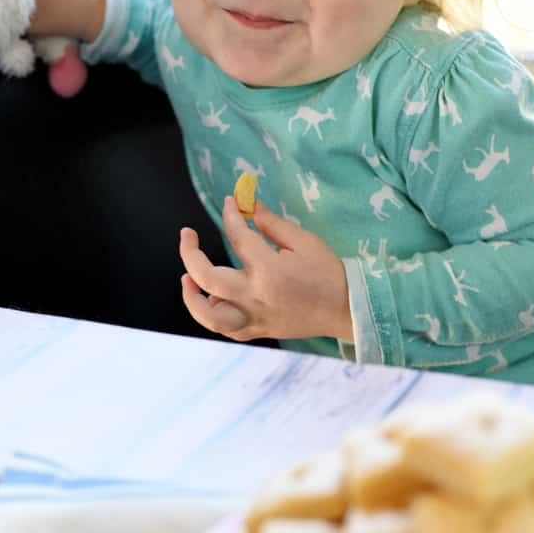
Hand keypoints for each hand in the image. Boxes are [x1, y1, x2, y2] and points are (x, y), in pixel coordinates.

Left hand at [179, 197, 352, 341]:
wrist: (346, 309)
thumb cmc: (327, 272)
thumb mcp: (304, 241)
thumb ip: (272, 224)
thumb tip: (249, 207)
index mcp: (268, 270)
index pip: (237, 237)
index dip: (230, 214)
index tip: (230, 201)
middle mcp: (255, 296)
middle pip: (207, 277)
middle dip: (190, 253)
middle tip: (187, 235)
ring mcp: (254, 317)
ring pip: (209, 315)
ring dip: (192, 297)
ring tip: (187, 279)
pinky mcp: (258, 330)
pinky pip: (227, 329)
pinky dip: (213, 315)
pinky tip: (211, 300)